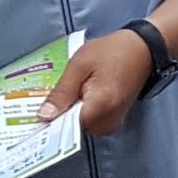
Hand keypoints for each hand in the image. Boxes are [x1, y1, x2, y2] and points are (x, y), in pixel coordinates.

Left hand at [39, 29, 153, 136]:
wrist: (142, 49)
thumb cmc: (111, 52)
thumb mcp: (79, 65)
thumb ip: (62, 92)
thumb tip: (44, 116)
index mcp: (100, 106)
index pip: (67, 126)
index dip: (51, 120)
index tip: (35, 115)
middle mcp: (108, 121)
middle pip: (73, 128)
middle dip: (61, 115)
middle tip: (52, 96)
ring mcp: (113, 122)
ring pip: (81, 126)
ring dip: (71, 113)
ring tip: (68, 92)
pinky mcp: (114, 119)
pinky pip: (91, 122)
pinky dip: (82, 112)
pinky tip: (79, 96)